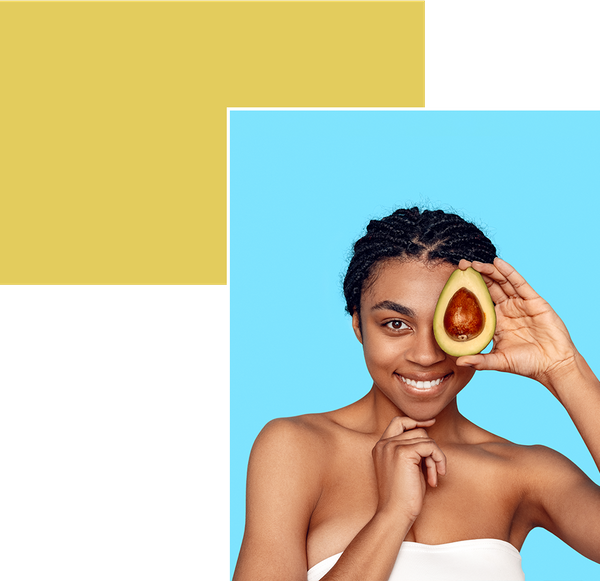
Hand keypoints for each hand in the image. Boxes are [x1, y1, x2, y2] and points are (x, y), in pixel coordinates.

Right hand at [372, 417, 445, 521]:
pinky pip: (429, 446)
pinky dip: (438, 459)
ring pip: (425, 438)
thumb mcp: (406, 468)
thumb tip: (428, 438)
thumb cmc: (403, 496)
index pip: (398, 422)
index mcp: (381, 446)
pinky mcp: (403, 452)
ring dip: (435, 457)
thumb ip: (412, 451)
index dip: (415, 421)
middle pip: (416, 430)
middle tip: (435, 468)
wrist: (395, 513)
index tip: (431, 423)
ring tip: (433, 476)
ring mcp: (392, 446)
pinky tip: (435, 476)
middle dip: (430, 447)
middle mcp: (384, 443)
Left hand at [456, 257, 577, 387]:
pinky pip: (519, 283)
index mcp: (496, 321)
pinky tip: (498, 262)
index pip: (479, 300)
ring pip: (502, 282)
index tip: (454, 281)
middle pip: (489, 287)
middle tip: (462, 265)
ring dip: (489, 271)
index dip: (468, 290)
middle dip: (476, 276)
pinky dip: (509, 272)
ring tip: (475, 263)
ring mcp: (520, 304)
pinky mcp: (534, 301)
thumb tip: (458, 362)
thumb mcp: (499, 361)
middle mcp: (507, 309)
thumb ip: (479, 360)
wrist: (553, 366)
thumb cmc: (527, 364)